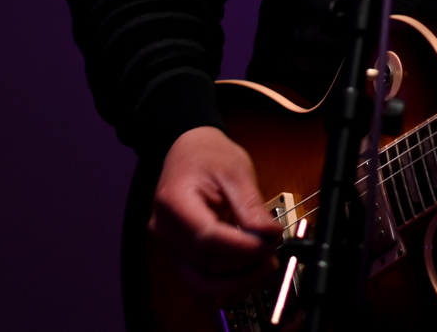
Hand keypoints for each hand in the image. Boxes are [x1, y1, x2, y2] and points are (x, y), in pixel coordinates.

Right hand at [149, 125, 279, 299]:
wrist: (186, 150)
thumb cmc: (207, 155)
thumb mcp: (235, 171)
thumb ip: (251, 206)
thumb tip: (270, 235)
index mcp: (174, 203)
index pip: (207, 238)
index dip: (243, 247)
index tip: (270, 242)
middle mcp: (164, 231)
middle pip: (205, 268)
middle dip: (245, 267)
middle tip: (272, 252)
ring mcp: (168, 248)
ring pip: (201, 287)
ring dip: (237, 284)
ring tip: (263, 264)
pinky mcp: (179, 258)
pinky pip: (200, 284)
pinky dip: (226, 285)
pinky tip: (247, 270)